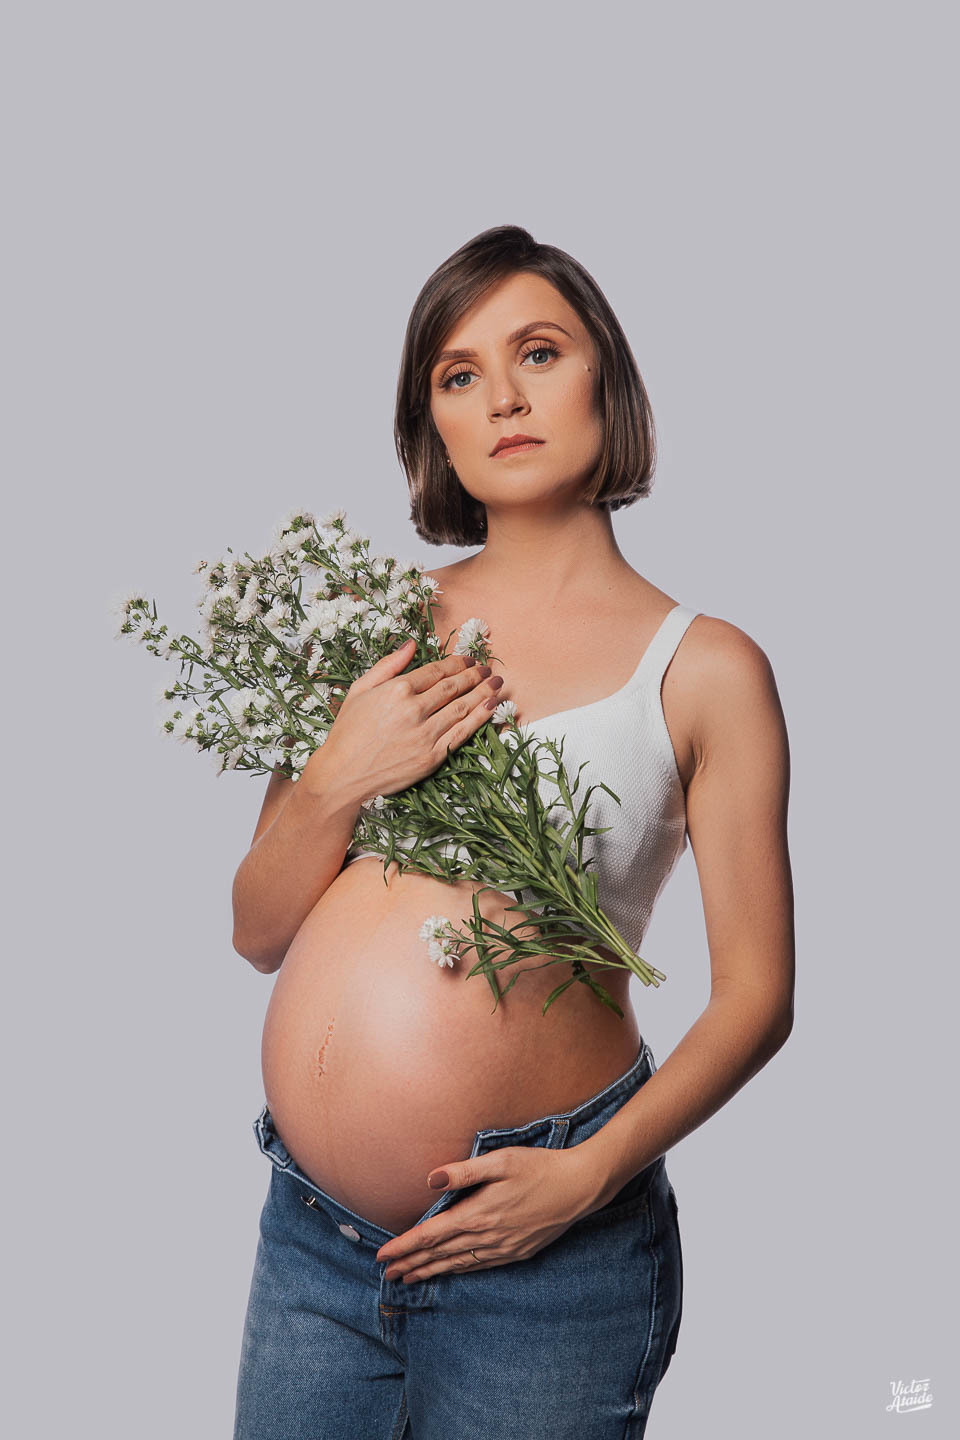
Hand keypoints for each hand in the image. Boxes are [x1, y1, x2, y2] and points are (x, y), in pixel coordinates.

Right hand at [313, 638, 505, 802]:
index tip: (468, 660)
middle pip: (453, 687)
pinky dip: (480, 718)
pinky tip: (491, 706)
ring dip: (483, 693)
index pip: (436, 671)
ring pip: (462, 707)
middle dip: (474, 675)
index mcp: (397, 689)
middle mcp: (414, 710)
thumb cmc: (347, 731)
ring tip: (496, 683)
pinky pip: (462, 733)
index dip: (457, 663)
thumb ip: (388, 665)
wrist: (342, 774)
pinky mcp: (432, 757)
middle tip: (486, 669)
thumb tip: (412, 643)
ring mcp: (425, 734)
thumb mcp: (360, 689)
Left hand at [374, 1145, 599, 1282]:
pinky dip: (458, 1270)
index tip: (382, 1255)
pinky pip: (479, 1265)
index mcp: (479, 1213)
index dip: (405, 1245)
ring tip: (409, 1278)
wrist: (579, 1187)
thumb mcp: (502, 1160)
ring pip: (458, 1264)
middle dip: (411, 1263)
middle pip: (440, 1254)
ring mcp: (503, 1248)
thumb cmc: (539, 1167)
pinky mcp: (517, 1252)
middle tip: (386, 1274)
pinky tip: (450, 1271)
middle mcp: (488, 1236)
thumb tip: (430, 1178)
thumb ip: (464, 1171)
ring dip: (431, 1271)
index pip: (432, 1235)